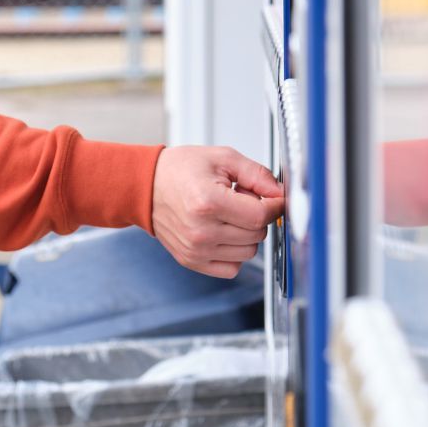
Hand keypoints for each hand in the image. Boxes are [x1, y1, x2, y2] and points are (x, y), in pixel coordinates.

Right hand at [151, 146, 284, 277]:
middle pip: (257, 234)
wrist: (147, 186)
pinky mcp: (192, 261)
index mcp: (208, 202)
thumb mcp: (222, 158)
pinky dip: (234, 251)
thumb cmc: (180, 170)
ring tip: (228, 213)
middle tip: (240, 197)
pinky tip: (223, 230)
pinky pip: (232, 267)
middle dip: (257, 214)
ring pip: (249, 252)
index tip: (275, 198)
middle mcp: (201, 231)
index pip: (260, 216)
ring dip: (246, 233)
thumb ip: (256, 174)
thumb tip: (280, 193)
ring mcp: (196, 250)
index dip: (275, 205)